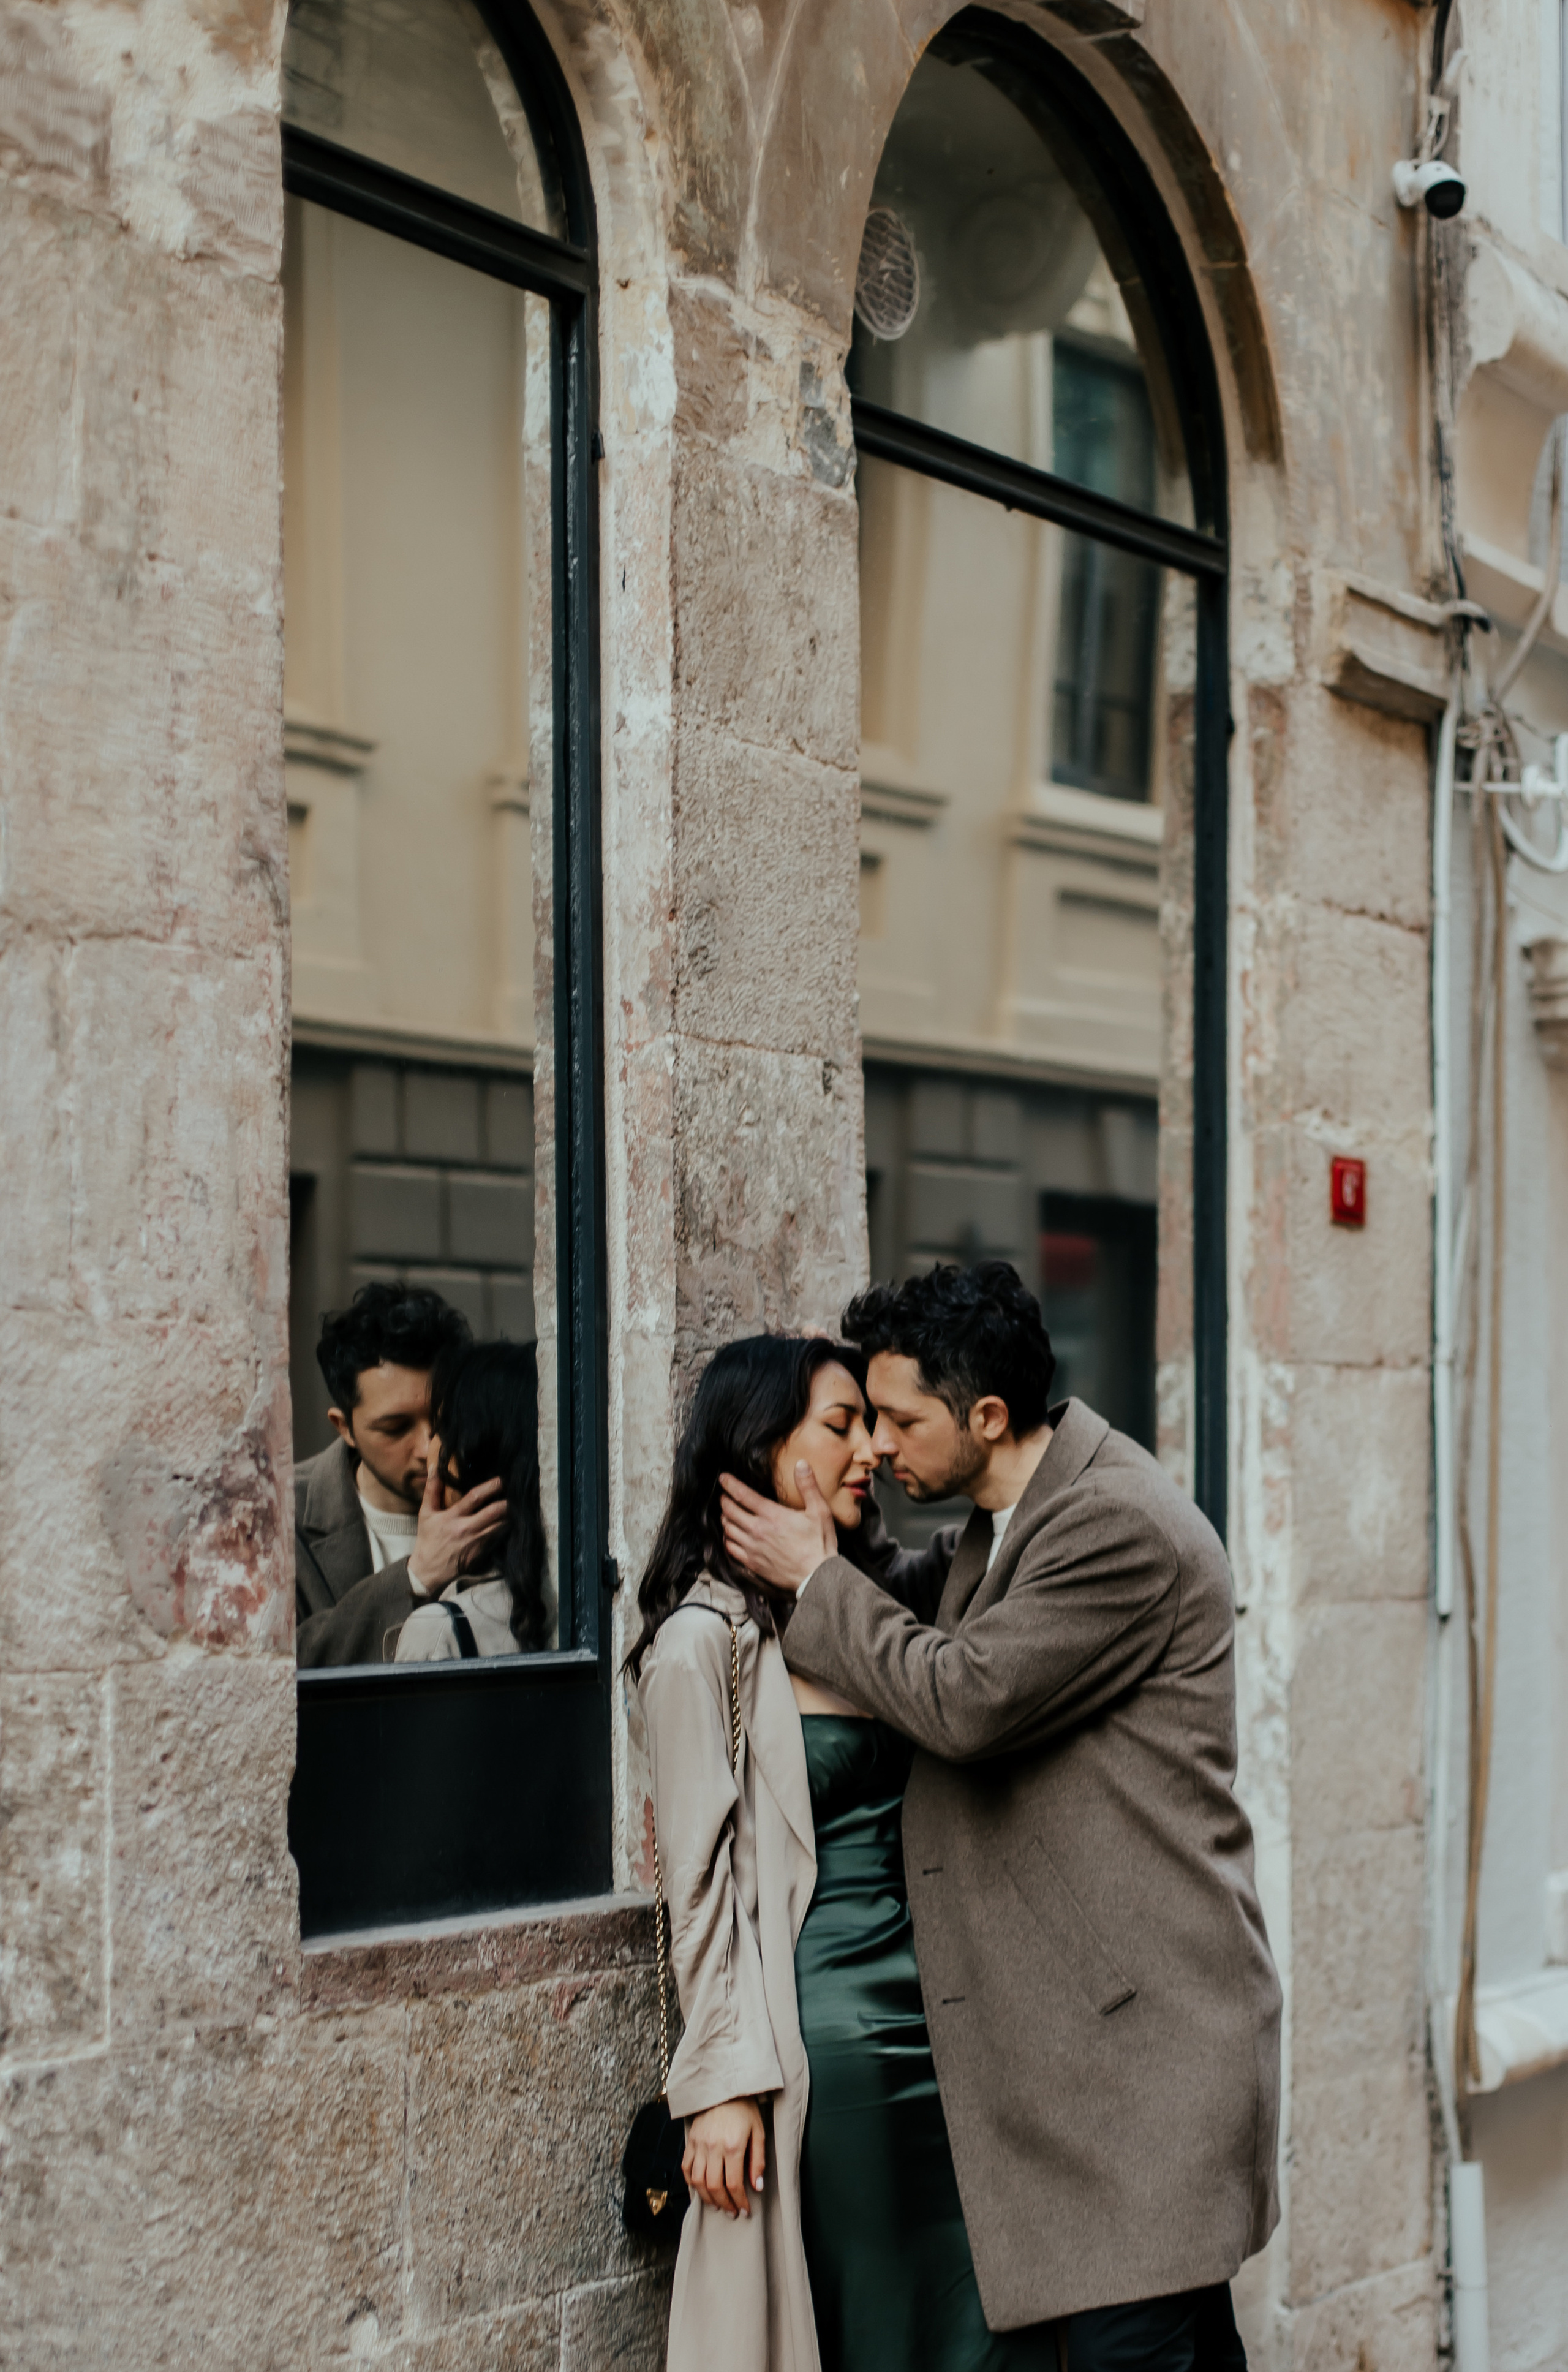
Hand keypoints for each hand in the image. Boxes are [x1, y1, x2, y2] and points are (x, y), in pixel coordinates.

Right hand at [408, 1455, 507, 1590]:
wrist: (429, 1571)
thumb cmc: (428, 1539)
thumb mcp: (426, 1513)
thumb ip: (432, 1489)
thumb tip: (435, 1466)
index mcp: (453, 1517)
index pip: (475, 1497)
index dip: (491, 1486)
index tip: (503, 1478)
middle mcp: (468, 1529)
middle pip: (495, 1512)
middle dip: (508, 1501)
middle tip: (518, 1490)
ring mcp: (477, 1542)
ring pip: (502, 1525)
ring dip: (511, 1514)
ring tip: (520, 1503)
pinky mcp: (483, 1552)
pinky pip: (500, 1537)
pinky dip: (507, 1528)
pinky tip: (514, 1520)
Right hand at [683, 2097, 766, 2217]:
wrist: (724, 2088)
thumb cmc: (744, 2110)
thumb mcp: (758, 2132)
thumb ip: (758, 2161)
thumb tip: (756, 2187)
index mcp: (733, 2145)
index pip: (734, 2184)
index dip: (739, 2201)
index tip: (745, 2211)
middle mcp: (713, 2147)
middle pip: (714, 2186)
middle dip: (724, 2204)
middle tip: (732, 2212)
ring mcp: (699, 2144)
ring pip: (698, 2181)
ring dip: (707, 2198)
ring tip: (717, 2205)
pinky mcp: (690, 2140)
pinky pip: (686, 2168)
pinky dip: (691, 2183)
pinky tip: (701, 2189)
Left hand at [719, 1466, 834, 1595]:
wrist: (817, 1577)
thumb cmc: (819, 1544)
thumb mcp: (820, 1511)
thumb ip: (808, 1486)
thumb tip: (801, 1464)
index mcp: (772, 1515)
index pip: (743, 1495)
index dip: (730, 1484)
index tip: (723, 1478)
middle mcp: (757, 1530)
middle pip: (730, 1511)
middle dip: (724, 1500)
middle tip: (724, 1495)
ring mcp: (753, 1548)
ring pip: (728, 1529)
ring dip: (725, 1519)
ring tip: (726, 1513)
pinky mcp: (752, 1564)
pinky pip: (731, 1549)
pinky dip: (727, 1539)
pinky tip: (730, 1536)